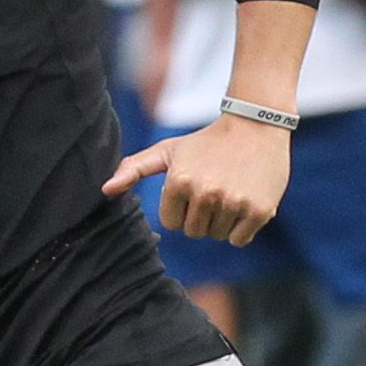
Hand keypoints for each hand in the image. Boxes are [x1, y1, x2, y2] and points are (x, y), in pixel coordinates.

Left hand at [104, 113, 290, 242]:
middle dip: (202, 214)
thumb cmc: (206, 142)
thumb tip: (105, 190)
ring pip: (217, 235)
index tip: (195, 186)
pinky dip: (242, 226)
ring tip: (231, 189)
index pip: (172, 222)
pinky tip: (245, 199)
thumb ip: (134, 169)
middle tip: (215, 186)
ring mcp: (234, 202)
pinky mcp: (259, 210)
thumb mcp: (168, 151)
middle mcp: (206, 193)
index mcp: (179, 181)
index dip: (182, 207)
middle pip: (194, 231)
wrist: (255, 126)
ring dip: (222, 220)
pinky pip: (239, 239)